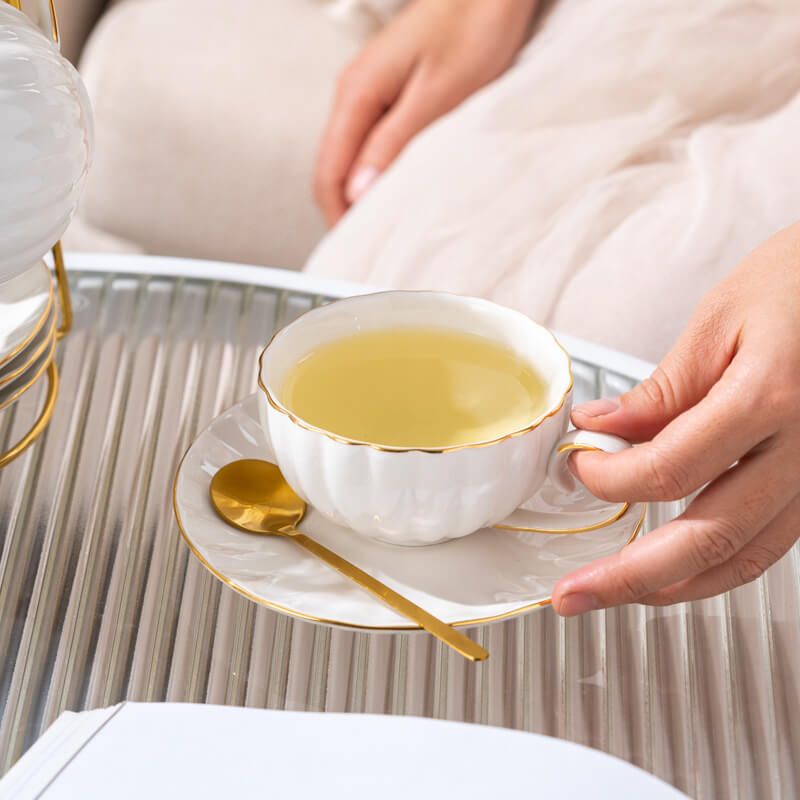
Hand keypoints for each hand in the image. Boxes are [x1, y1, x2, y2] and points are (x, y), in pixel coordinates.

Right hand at [313, 0, 536, 225]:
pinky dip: (379, 171)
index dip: (338, 218)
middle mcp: (354, 93)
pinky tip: (400, 186)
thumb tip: (359, 191)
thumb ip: (394, 143)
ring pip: (351, 158)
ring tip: (387, 224)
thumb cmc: (474, 24)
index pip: (327, 174)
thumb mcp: (438, 94)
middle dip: (347, 211)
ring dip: (364, 193)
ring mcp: (369, 91)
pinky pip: (371, 143)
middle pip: (333, 169)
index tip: (357, 249)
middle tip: (374, 245)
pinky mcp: (389, 92)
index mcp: (357, 94)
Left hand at [552, 221, 799, 614]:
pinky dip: (715, 568)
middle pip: (708, 538)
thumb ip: (663, 388)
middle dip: (628, 576)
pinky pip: (769, 546)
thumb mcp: (721, 318)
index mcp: (770, 397)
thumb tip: (602, 428)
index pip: (668, 469)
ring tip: (614, 594)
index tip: (582, 465)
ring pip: (745, 559)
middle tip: (572, 594)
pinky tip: (675, 571)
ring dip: (672, 587)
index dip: (610, 478)